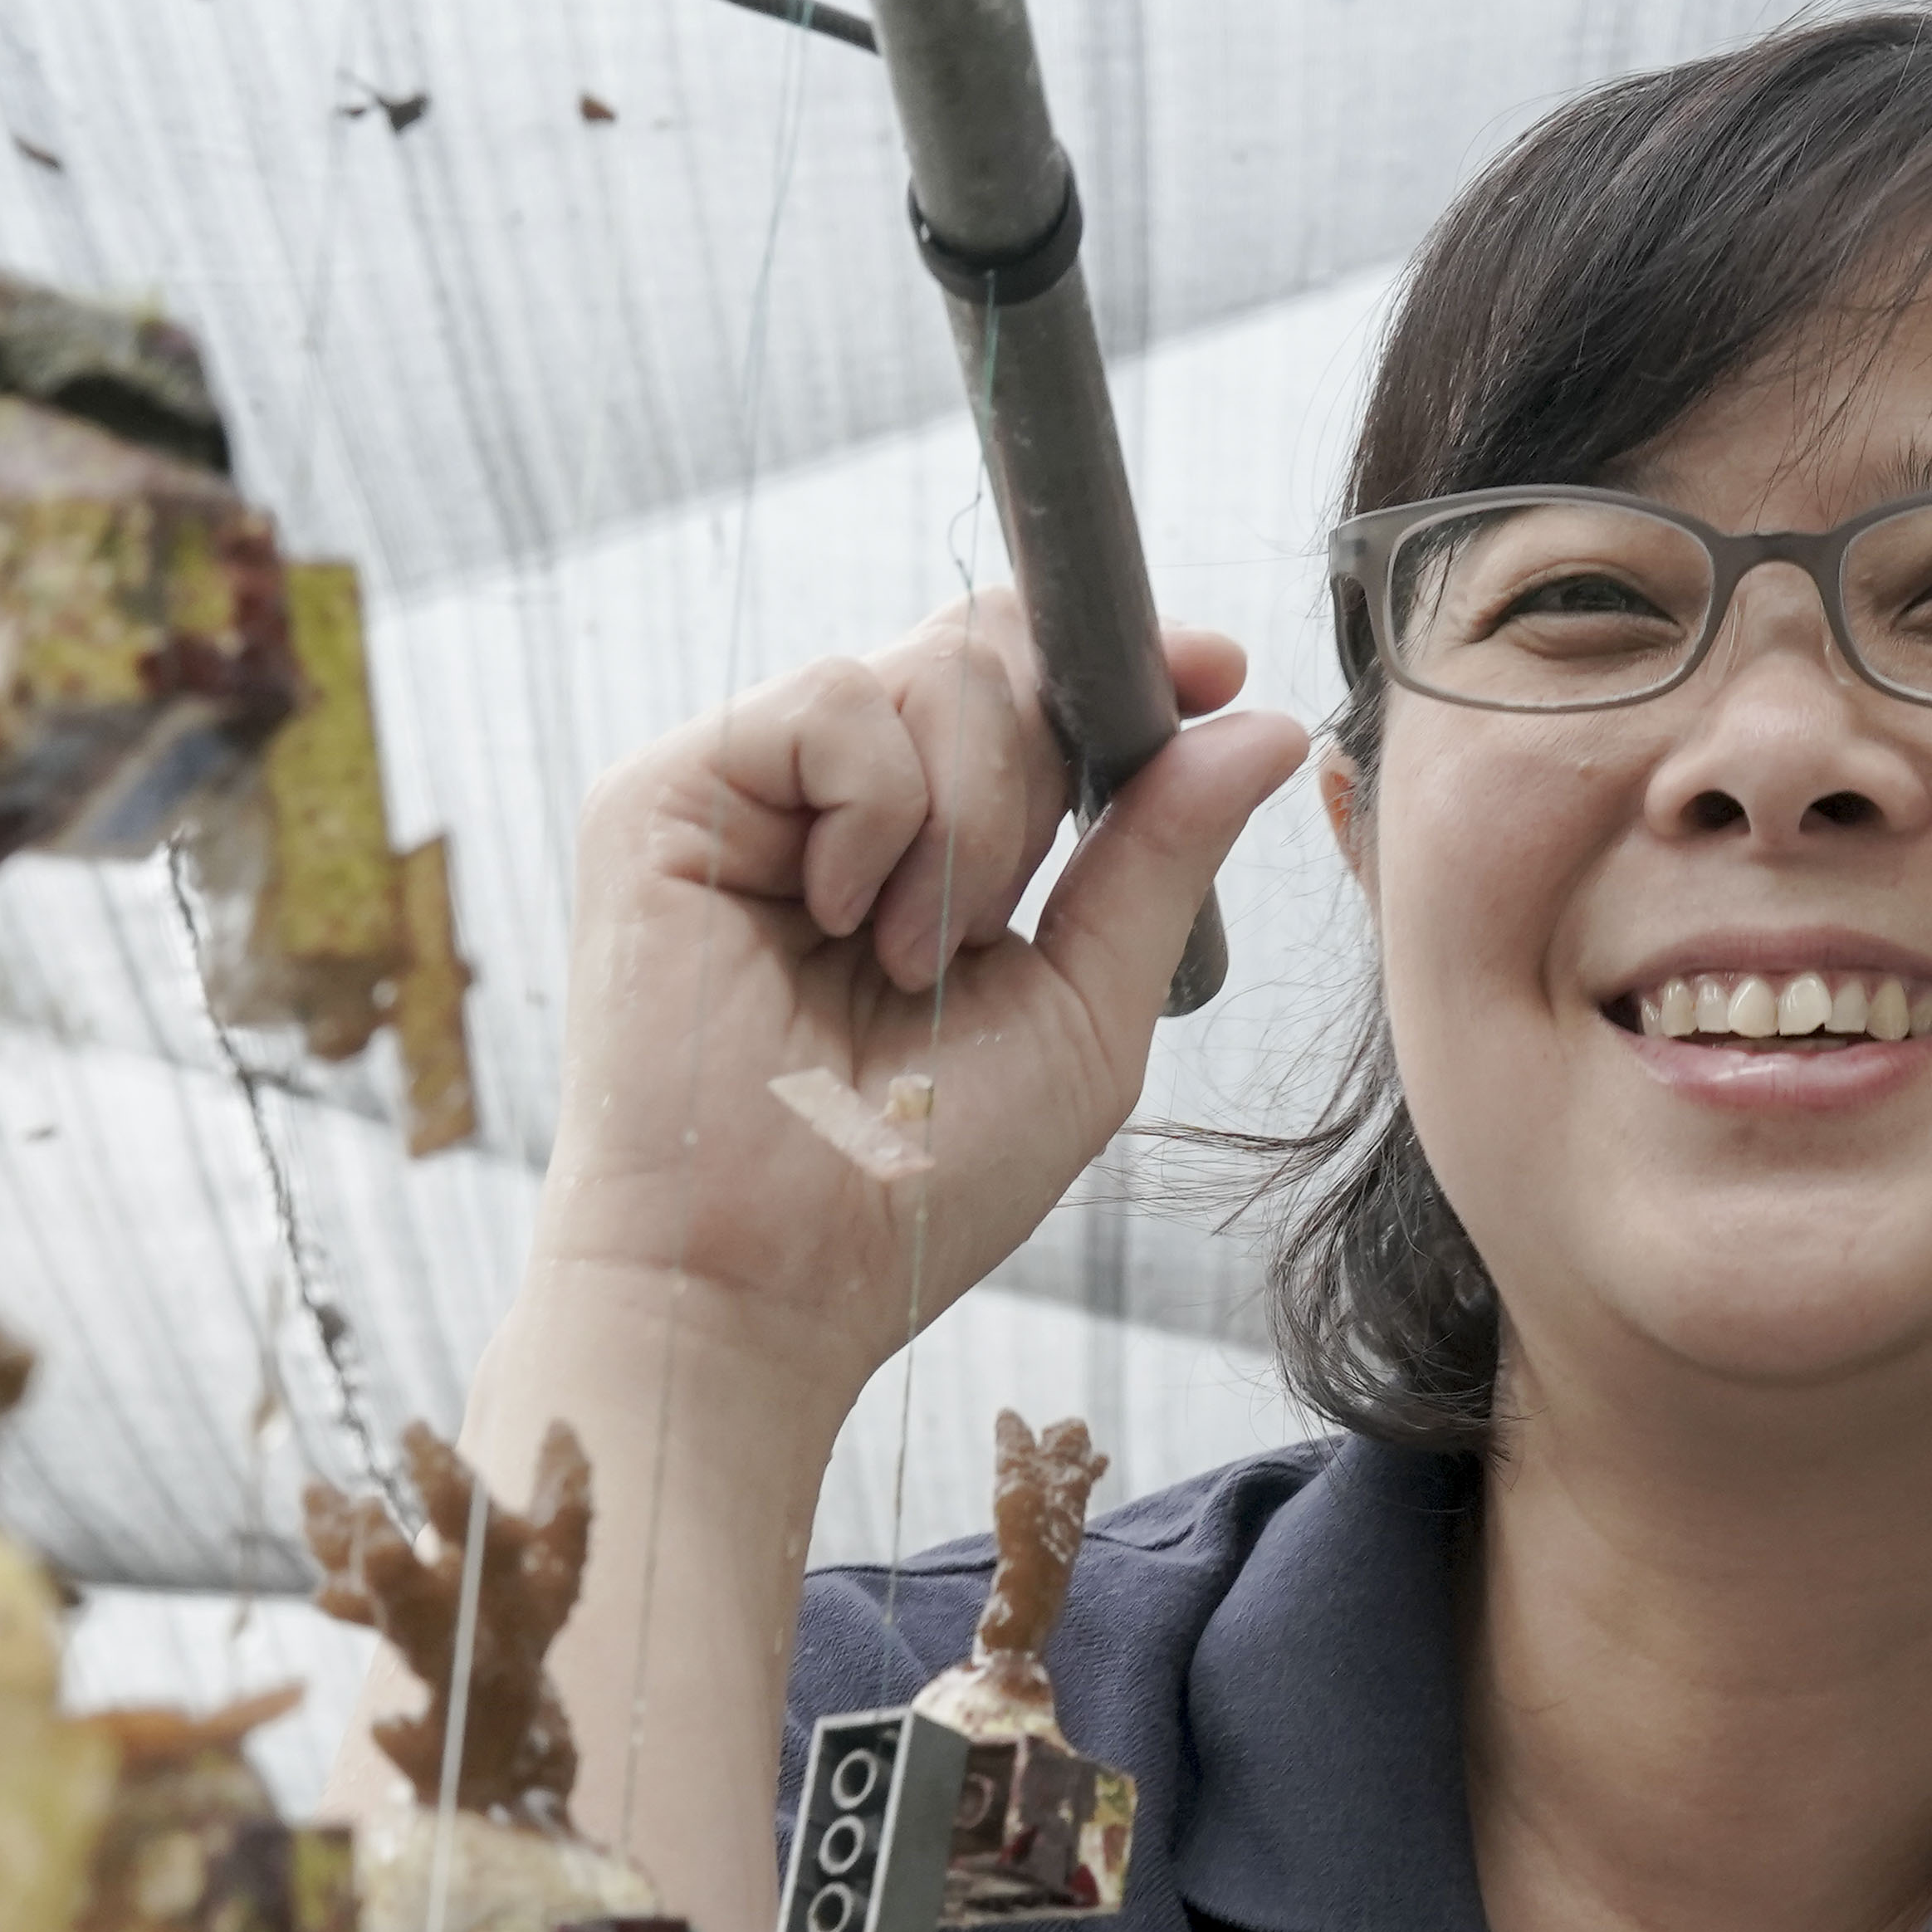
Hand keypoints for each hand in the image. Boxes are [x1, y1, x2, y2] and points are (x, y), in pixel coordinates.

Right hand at [535, 592, 1309, 1415]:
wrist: (767, 1281)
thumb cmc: (914, 1186)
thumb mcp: (1083, 1014)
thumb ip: (1161, 862)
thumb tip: (1269, 723)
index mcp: (925, 848)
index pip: (1025, 685)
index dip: (1117, 662)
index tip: (1214, 671)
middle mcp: (832, 804)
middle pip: (987, 650)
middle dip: (1041, 770)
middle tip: (995, 920)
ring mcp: (746, 791)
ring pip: (926, 668)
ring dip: (968, 824)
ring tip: (909, 960)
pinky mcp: (662, 794)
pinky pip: (832, 700)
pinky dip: (878, 812)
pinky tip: (841, 921)